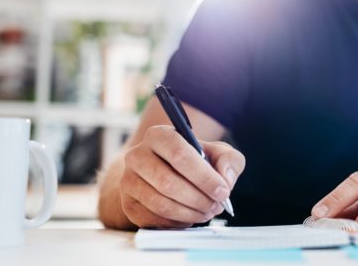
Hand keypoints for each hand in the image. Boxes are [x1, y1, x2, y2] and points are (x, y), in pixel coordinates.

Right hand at [119, 125, 244, 227]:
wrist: (167, 173)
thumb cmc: (195, 161)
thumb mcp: (217, 153)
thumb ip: (229, 160)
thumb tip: (225, 178)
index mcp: (159, 135)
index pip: (180, 155)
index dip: (204, 177)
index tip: (223, 191)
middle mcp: (137, 155)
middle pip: (168, 183)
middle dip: (199, 199)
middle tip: (217, 206)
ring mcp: (128, 181)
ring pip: (161, 204)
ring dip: (190, 213)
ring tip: (207, 212)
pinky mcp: (128, 204)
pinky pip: (154, 219)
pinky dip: (178, 222)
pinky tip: (190, 216)